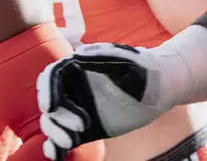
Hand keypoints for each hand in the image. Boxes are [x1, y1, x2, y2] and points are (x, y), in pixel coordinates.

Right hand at [36, 44, 168, 159]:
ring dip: (55, 134)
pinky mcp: (86, 129)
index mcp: (78, 67)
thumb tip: (77, 56)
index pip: (52, 77)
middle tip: (80, 126)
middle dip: (57, 117)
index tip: (50, 108)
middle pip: (51, 103)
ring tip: (71, 142)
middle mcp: (73, 88)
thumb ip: (102, 59)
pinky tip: (56, 156)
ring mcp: (78, 109)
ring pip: (53, 123)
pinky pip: (64, 139)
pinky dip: (55, 148)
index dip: (47, 91)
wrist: (160, 88)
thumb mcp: (125, 61)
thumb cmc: (144, 69)